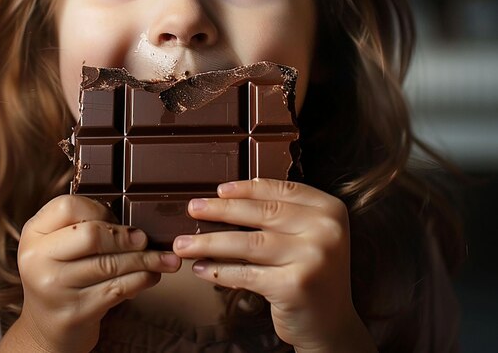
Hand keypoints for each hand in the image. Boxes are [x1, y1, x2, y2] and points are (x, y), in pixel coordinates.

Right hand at [6, 195, 180, 352]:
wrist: (46, 328)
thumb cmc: (62, 275)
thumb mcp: (59, 245)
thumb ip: (84, 226)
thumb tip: (134, 224)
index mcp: (33, 234)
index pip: (68, 207)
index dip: (99, 209)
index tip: (117, 219)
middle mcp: (37, 260)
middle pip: (91, 234)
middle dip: (125, 236)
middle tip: (144, 239)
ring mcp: (54, 289)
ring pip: (110, 263)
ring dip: (144, 259)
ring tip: (164, 259)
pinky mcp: (75, 313)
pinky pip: (117, 289)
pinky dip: (141, 279)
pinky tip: (152, 276)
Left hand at [172, 179, 375, 352]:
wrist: (331, 326)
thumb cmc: (311, 273)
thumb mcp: (309, 234)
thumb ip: (283, 213)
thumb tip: (228, 196)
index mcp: (329, 210)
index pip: (280, 190)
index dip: (245, 188)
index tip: (219, 190)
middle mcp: (325, 230)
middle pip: (260, 212)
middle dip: (219, 210)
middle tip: (193, 208)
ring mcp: (311, 258)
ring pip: (247, 243)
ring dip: (209, 243)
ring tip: (184, 243)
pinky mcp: (293, 286)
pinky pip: (246, 273)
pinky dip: (219, 271)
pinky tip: (201, 269)